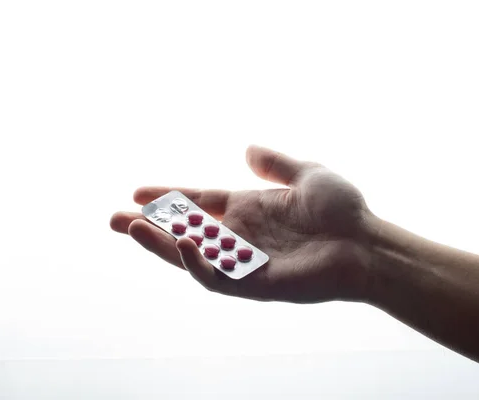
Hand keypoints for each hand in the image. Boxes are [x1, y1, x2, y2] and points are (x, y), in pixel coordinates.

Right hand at [110, 145, 380, 302]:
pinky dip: (196, 263)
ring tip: (130, 228)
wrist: (366, 243)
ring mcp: (245, 261)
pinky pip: (216, 278)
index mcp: (248, 208)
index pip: (198, 203)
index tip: (137, 191)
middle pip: (184, 230)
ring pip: (191, 256)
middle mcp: (240, 235)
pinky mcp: (254, 284)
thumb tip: (247, 147)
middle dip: (148, 225)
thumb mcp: (307, 173)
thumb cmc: (342, 210)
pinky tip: (181, 243)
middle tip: (113, 218)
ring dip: (160, 245)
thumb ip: (275, 163)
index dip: (168, 197)